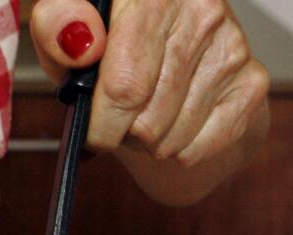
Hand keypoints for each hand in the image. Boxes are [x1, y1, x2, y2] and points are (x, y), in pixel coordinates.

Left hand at [29, 0, 268, 168]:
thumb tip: (80, 43)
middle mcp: (201, 11)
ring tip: (141, 113)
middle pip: (147, 120)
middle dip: (121, 132)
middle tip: (115, 116)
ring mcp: (231, 45)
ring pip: (171, 139)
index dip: (100, 121)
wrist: (166, 51)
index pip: (125, 85)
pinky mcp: (250, 80)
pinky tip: (171, 120)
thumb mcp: (62, 28)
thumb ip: (57, 25)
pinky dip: (176, 149)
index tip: (90, 129)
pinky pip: (197, 147)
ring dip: (147, 141)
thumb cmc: (106, 44)